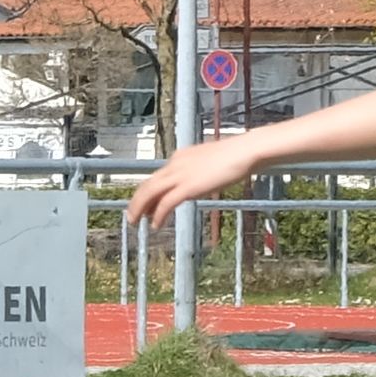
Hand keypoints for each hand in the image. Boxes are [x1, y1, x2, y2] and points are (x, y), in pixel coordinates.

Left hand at [120, 140, 245, 236]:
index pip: (157, 176)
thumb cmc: (235, 156)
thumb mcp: (210, 163)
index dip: (147, 192)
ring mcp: (180, 174)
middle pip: (148, 184)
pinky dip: (158, 215)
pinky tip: (155, 225)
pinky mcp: (188, 186)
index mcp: (180, 157)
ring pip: (150, 192)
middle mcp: (175, 164)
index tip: (145, 204)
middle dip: (137, 201)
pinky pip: (166, 203)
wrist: (244, 151)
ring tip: (135, 221)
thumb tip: (198, 181)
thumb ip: (199, 171)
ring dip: (140, 208)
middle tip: (132, 215)